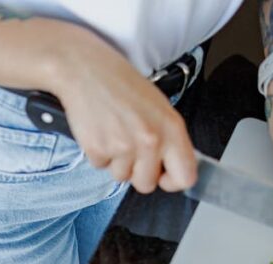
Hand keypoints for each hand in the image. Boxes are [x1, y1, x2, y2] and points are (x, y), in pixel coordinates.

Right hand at [51, 31, 195, 193]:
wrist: (86, 69)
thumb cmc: (122, 84)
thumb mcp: (159, 107)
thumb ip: (169, 139)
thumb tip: (171, 166)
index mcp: (171, 128)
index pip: (185, 177)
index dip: (172, 181)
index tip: (163, 175)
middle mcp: (151, 141)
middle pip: (147, 185)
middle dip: (137, 173)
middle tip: (130, 149)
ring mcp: (123, 147)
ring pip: (122, 177)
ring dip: (116, 161)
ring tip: (113, 133)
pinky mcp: (98, 150)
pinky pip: (101, 167)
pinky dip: (99, 153)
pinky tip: (100, 130)